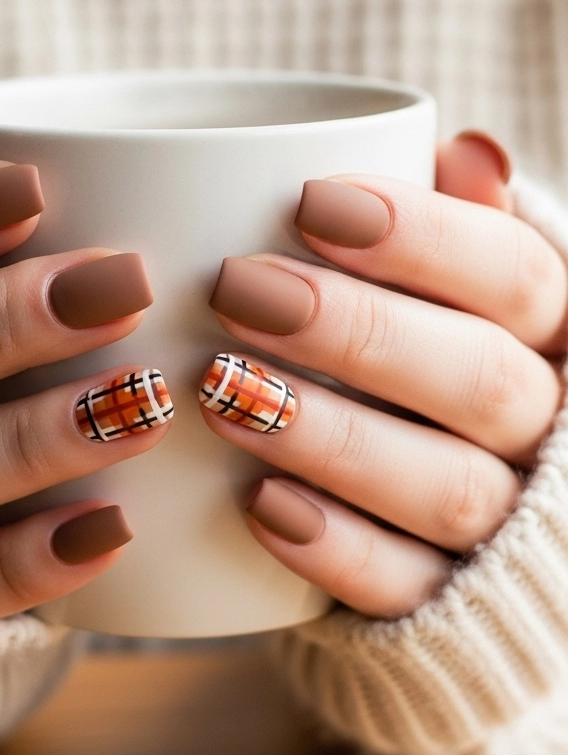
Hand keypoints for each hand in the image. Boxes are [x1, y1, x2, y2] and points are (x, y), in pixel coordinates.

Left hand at [201, 133, 566, 618]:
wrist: (474, 514)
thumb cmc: (441, 348)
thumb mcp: (460, 283)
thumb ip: (459, 222)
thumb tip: (466, 152)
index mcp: (554, 330)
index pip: (516, 276)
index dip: (422, 236)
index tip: (310, 199)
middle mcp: (545, 427)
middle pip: (478, 379)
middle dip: (355, 331)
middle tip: (237, 287)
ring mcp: (506, 523)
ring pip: (445, 487)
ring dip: (332, 437)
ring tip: (220, 391)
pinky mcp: (448, 602)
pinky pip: (408, 586)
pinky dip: (337, 549)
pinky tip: (259, 504)